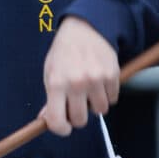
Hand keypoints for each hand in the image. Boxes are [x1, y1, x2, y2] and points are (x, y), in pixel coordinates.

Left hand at [41, 16, 119, 135]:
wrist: (85, 28)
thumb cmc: (64, 53)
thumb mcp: (51, 72)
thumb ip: (50, 98)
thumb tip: (46, 121)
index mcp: (56, 83)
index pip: (57, 121)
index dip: (61, 129)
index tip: (64, 127)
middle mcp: (76, 83)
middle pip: (80, 120)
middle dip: (79, 115)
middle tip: (77, 103)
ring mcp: (96, 79)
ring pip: (100, 111)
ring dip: (95, 104)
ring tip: (89, 89)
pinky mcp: (112, 74)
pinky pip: (112, 99)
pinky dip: (107, 94)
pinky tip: (100, 81)